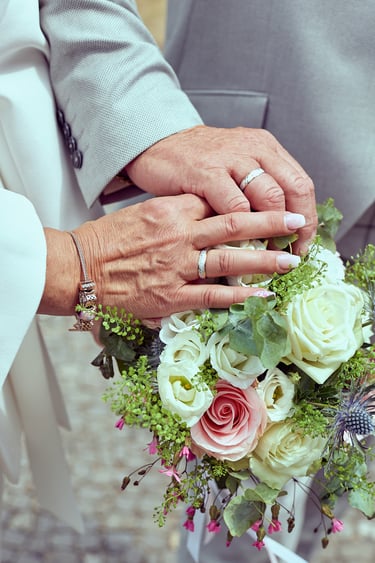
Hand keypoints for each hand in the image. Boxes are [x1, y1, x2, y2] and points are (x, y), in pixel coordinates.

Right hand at [63, 194, 302, 319]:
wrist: (78, 266)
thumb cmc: (105, 240)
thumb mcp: (142, 213)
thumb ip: (175, 214)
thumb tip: (202, 216)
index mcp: (170, 210)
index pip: (218, 202)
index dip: (249, 204)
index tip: (271, 203)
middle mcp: (179, 235)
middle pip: (235, 224)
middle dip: (271, 223)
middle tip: (297, 222)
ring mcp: (177, 266)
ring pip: (231, 259)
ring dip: (264, 260)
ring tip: (289, 260)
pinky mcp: (171, 296)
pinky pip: (213, 296)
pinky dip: (239, 296)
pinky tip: (261, 294)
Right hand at [125, 125, 315, 254]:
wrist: (155, 143)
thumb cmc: (195, 162)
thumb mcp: (235, 165)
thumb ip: (256, 187)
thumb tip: (282, 226)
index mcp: (264, 148)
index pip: (301, 184)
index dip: (308, 218)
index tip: (303, 243)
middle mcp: (253, 149)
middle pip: (293, 190)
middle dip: (296, 228)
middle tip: (291, 253)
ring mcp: (230, 159)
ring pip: (269, 197)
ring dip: (274, 231)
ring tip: (272, 255)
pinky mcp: (206, 173)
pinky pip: (235, 206)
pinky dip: (243, 231)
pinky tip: (240, 247)